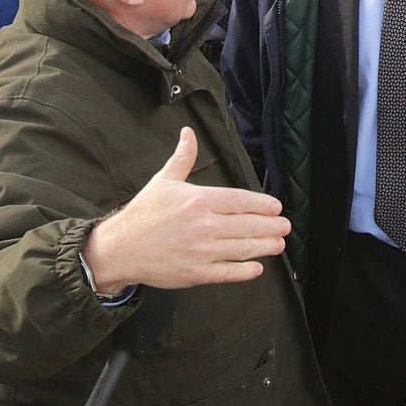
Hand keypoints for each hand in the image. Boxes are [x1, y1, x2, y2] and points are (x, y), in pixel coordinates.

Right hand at [82, 128, 290, 292]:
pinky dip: (245, 271)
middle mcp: (203, 225)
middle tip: (285, 226)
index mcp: (199, 200)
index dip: (262, 204)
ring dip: (265, 246)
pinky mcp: (196, 273)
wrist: (120, 248)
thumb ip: (183, 158)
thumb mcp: (164, 181)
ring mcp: (201, 251)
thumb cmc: (143, 214)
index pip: (240, 201)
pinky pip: (227, 272)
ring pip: (242, 249)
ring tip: (279, 243)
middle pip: (247, 225)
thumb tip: (189, 132)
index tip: (276, 207)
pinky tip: (257, 268)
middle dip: (270, 226)